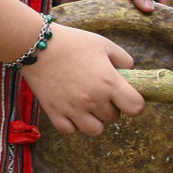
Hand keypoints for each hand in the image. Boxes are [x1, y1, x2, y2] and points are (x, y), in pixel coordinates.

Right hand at [23, 23, 146, 135]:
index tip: (126, 96)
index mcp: (109, 82)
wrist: (35, 45)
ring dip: (94, 120)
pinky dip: (73, 124)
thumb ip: (123, 59)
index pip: (136, 108)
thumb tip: (129, 72)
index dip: (134, 103)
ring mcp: (73, 108)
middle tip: (99, 92)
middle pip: (114, 118)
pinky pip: (71, 130)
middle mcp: (93, 99)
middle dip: (110, 107)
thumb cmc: (72, 43)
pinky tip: (71, 110)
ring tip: (87, 106)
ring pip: (95, 130)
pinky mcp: (54, 112)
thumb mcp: (103, 44)